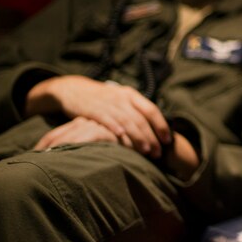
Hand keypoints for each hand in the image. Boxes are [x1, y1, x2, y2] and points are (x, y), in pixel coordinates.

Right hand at [26, 75, 171, 157]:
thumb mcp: (120, 99)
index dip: (161, 125)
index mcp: (131, 95)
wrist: (73, 89)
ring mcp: (107, 103)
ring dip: (137, 136)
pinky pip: (106, 119)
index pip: (151, 110)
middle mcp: (122, 98)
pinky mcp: (92, 109)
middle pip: (141, 119)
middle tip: (158, 152)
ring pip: (127, 121)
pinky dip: (114, 127)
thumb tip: (153, 130)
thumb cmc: (101, 99)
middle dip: (151, 137)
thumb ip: (134, 111)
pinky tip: (120, 137)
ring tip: (145, 150)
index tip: (168, 140)